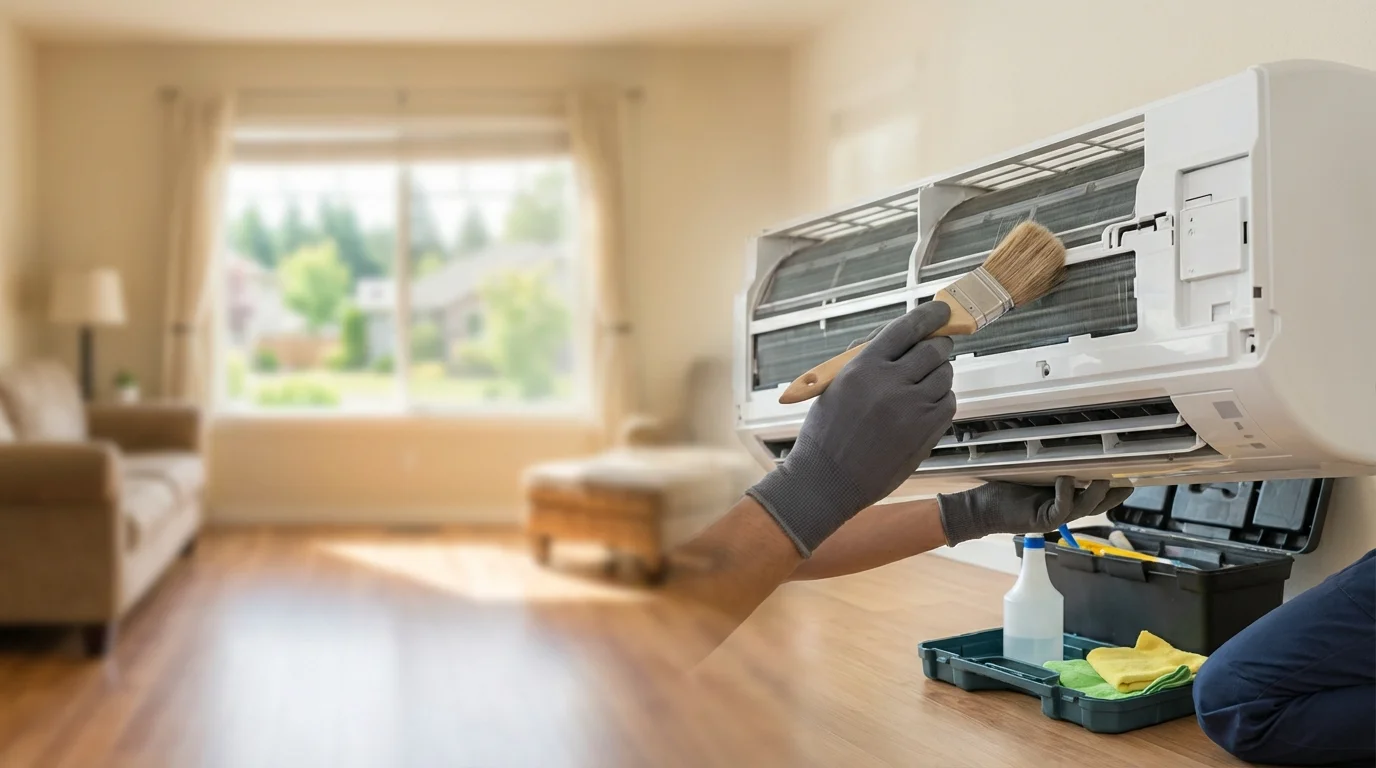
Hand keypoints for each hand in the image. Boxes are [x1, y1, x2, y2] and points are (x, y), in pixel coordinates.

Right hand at [746, 302, 956, 555]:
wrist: (828, 480)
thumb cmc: (826, 433)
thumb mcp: (836, 386)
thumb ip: (868, 360)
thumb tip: (902, 339)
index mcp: (863, 366)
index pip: (906, 328)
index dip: (930, 316)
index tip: (943, 311)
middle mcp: (890, 383)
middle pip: (934, 350)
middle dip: (938, 348)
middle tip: (936, 351)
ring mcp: (912, 408)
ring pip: (945, 376)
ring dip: (939, 376)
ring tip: (921, 387)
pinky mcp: (926, 431)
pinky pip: (949, 402)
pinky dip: (941, 400)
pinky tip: (924, 408)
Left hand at [936, 477, 1133, 545]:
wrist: (981, 509)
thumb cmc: (1004, 490)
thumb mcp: (1033, 474)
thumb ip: (1052, 466)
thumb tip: (1068, 443)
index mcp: (1064, 501)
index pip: (1095, 497)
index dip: (1114, 491)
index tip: (1130, 477)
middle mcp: (1062, 511)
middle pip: (1096, 505)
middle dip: (1114, 495)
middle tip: (1128, 480)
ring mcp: (1053, 518)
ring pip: (1083, 508)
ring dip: (1094, 494)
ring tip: (1104, 478)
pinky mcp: (1041, 521)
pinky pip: (1060, 509)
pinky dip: (1065, 494)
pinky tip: (1065, 480)